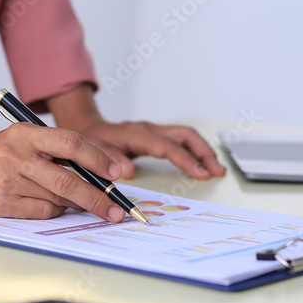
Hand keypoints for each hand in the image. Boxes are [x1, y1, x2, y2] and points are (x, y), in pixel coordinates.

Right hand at [0, 125, 127, 220]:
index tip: (118, 173)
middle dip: (98, 198)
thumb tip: (103, 175)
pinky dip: (56, 211)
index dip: (98, 158)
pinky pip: (42, 212)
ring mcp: (6, 181)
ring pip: (57, 199)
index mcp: (26, 133)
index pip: (70, 143)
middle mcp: (15, 155)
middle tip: (117, 210)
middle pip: (67, 180)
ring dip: (75, 204)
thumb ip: (60, 152)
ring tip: (79, 202)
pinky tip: (53, 205)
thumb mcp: (29, 140)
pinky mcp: (0, 203)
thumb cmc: (5, 153)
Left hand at [68, 119, 225, 180]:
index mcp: (137, 134)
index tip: (200, 173)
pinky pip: (181, 139)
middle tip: (216, 171)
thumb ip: (109, 161)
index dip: (185, 160)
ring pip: (186, 135)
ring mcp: (154, 131)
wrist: (87, 129)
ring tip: (216, 168)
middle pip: (185, 135)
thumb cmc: (91, 142)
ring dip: (203, 150)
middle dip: (203, 152)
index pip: (168, 146)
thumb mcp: (93, 153)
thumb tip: (127, 172)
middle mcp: (149, 129)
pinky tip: (203, 161)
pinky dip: (195, 149)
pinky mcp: (156, 135)